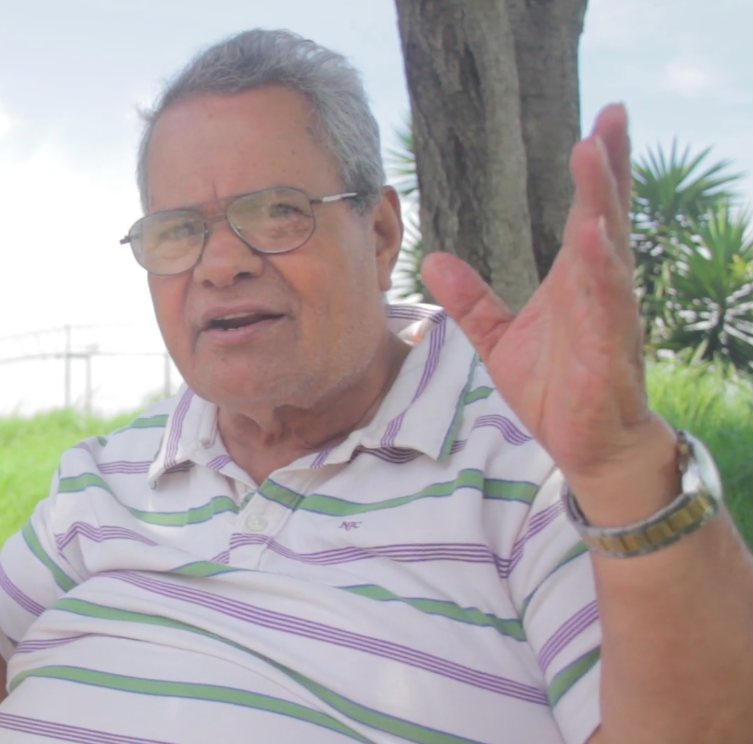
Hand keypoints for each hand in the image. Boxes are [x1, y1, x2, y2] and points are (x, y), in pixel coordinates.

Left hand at [423, 104, 678, 523]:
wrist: (585, 444)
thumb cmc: (553, 388)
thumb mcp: (499, 337)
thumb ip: (472, 298)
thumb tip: (433, 258)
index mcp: (577, 279)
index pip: (589, 212)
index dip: (596, 169)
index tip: (598, 122)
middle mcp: (599, 287)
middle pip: (606, 214)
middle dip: (609, 165)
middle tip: (610, 114)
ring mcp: (608, 315)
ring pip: (608, 248)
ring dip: (601, 201)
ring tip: (594, 154)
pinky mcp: (608, 348)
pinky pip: (605, 302)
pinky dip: (600, 269)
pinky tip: (594, 236)